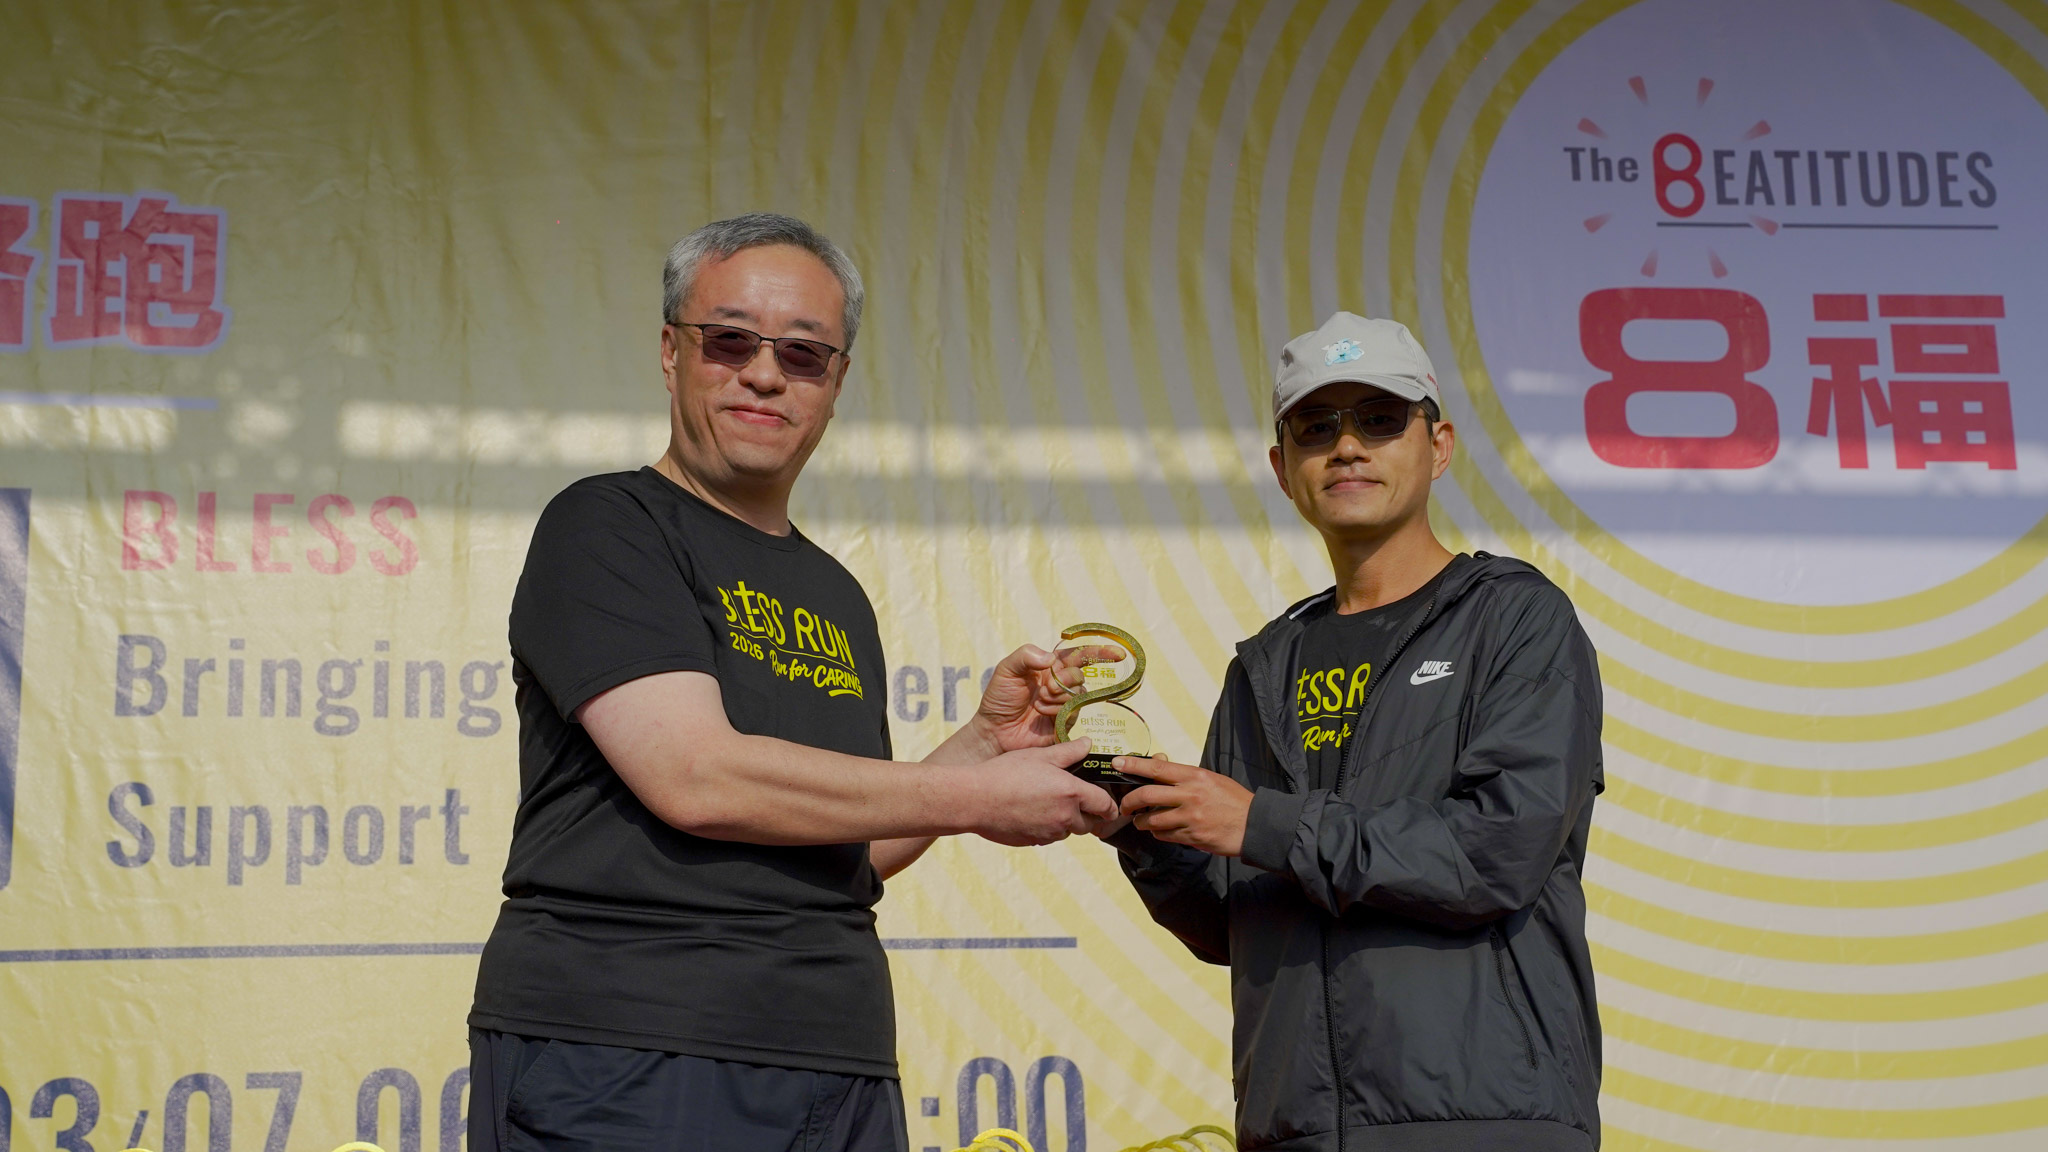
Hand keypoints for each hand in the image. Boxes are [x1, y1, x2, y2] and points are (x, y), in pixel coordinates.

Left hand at [969, 642, 1127, 754]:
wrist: (994, 730)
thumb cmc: (999, 698)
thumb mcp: (1006, 670)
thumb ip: (1026, 656)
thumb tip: (1052, 658)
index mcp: (1049, 667)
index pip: (1079, 655)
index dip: (1099, 653)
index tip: (1118, 654)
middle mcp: (1060, 684)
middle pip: (1079, 674)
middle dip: (1065, 680)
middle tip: (1045, 688)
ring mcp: (1064, 703)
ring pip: (1078, 693)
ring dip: (1057, 696)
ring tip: (1037, 703)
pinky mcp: (1065, 722)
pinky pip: (1073, 711)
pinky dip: (1057, 710)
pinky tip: (1041, 713)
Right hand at [973, 739, 1119, 845]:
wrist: (975, 799)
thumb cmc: (1006, 773)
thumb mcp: (1039, 756)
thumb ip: (1068, 752)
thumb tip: (1088, 744)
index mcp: (1071, 793)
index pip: (1105, 806)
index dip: (1110, 807)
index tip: (1110, 807)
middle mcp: (1064, 817)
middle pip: (1089, 824)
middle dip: (1087, 815)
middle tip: (1074, 801)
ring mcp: (1049, 832)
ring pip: (1067, 831)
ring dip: (1065, 822)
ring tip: (1046, 803)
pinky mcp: (1033, 841)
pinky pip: (1048, 837)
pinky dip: (1046, 828)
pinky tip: (1030, 812)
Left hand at [1115, 756, 1252, 856]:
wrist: (1254, 825)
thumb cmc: (1233, 800)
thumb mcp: (1211, 779)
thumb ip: (1185, 776)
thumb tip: (1159, 768)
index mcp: (1194, 776)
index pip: (1158, 767)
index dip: (1134, 765)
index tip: (1118, 763)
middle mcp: (1190, 795)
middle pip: (1147, 794)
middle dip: (1129, 801)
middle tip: (1124, 806)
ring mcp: (1190, 817)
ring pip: (1151, 819)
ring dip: (1141, 822)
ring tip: (1141, 821)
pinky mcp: (1192, 836)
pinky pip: (1164, 835)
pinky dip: (1158, 833)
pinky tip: (1160, 830)